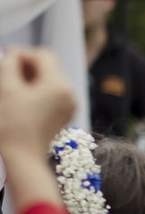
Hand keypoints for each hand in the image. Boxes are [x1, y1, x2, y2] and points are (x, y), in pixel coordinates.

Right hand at [0, 48, 77, 213]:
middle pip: (49, 67)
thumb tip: (11, 56)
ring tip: (11, 81)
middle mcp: (69, 94)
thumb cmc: (13, 126)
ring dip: (31, 77)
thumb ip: (9, 66)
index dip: (23, 53)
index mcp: (59, 85)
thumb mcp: (7, 90)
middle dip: (27, 65)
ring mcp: (68, 106)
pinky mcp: (63, 116)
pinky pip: (52, 94)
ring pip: (50, 80)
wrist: (23, 160)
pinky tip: (21, 93)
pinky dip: (37, 90)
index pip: (43, 56)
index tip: (6, 56)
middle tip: (6, 67)